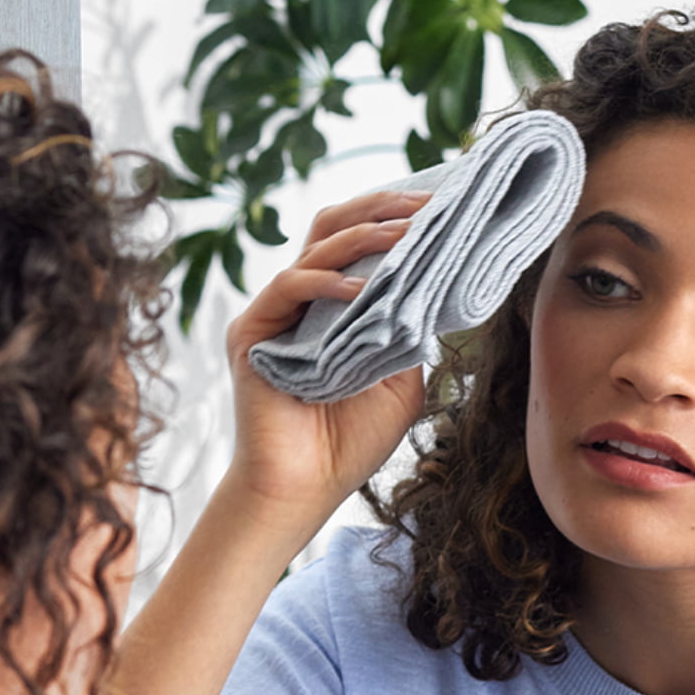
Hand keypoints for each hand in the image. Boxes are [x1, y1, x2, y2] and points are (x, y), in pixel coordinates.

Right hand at [220, 188, 432, 537]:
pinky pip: (287, 286)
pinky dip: (325, 281)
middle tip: (428, 206)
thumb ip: (411, 332)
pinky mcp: (251, 333)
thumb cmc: (349, 442)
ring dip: (365, 235)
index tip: (442, 207)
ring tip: (407, 234)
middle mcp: (303, 300)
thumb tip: (441, 286)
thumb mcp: (401, 380)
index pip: (361, 241)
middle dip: (383, 208)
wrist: (304, 488)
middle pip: (336, 226)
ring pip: (316, 246)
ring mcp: (276, 313)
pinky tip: (362, 288)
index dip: (396, 217)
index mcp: (335, 305)